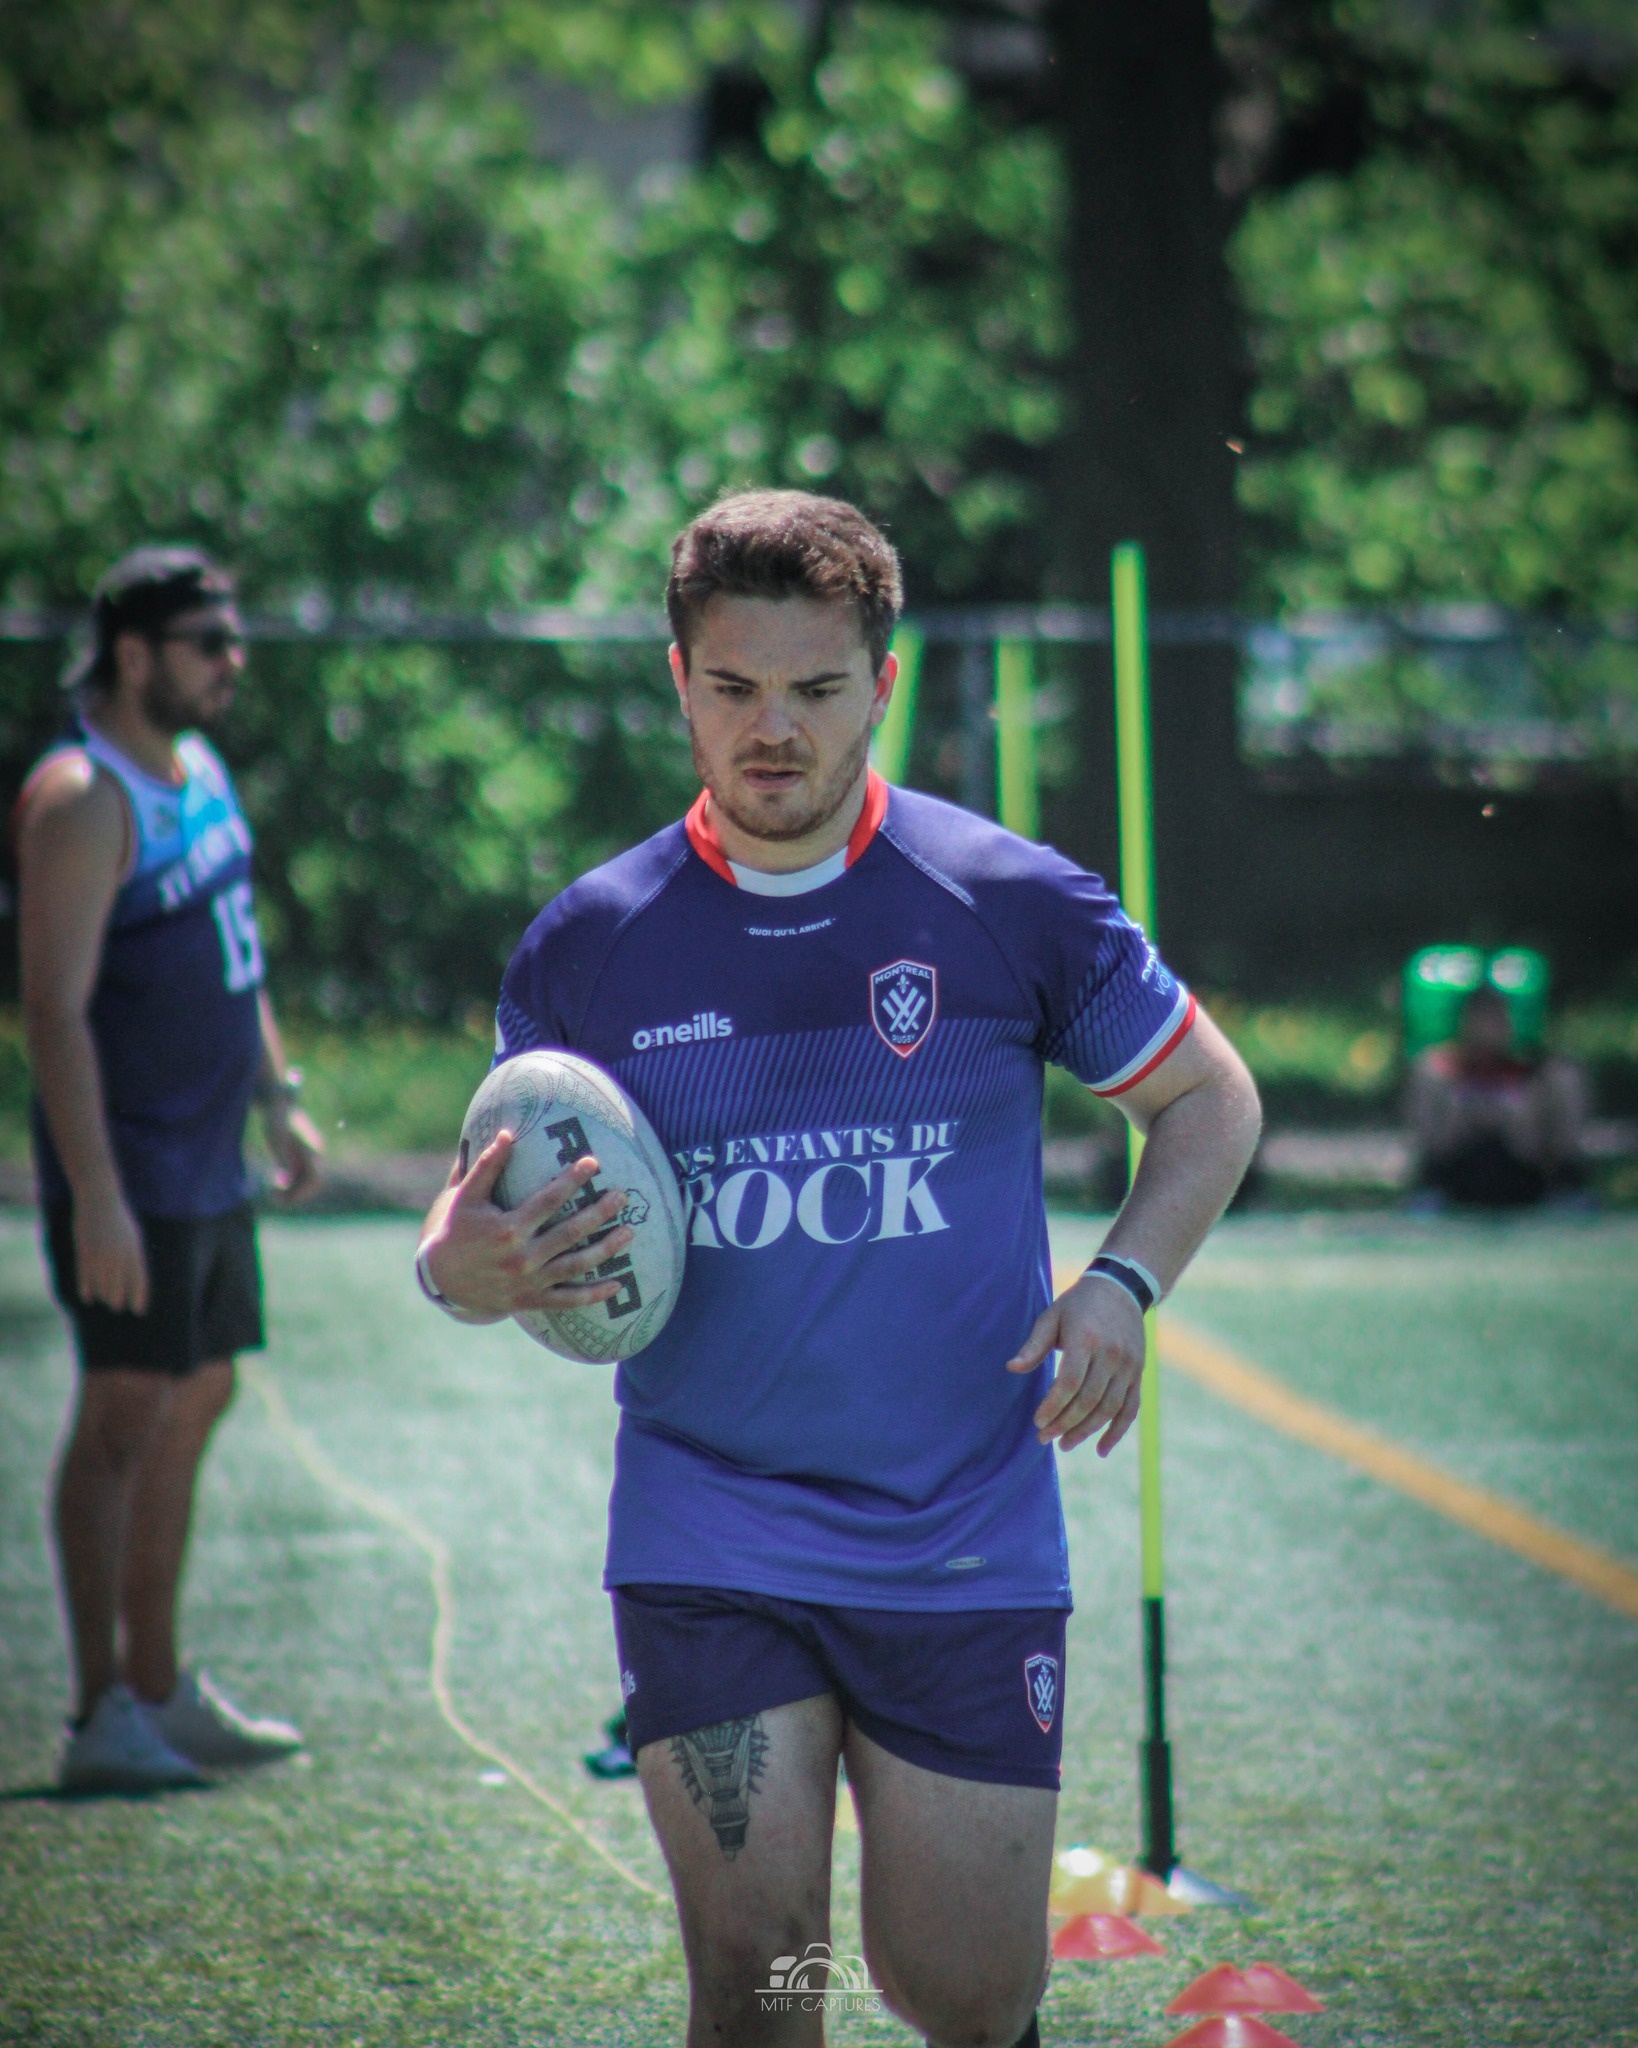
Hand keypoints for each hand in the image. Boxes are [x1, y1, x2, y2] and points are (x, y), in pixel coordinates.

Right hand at [73, 1185, 148, 1314]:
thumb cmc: (119, 1219)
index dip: (139, 1297)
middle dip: (118, 1300)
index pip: (139, 1280)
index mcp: (134, 1251)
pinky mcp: (84, 1252)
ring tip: (105, 1301)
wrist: (100, 1200)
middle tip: (118, 1307)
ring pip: (101, 1284)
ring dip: (104, 1295)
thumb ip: (133, 1257)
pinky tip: (88, 1297)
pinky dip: (86, 1289)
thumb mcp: (133, 1237)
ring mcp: (100, 1254)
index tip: (138, 1310)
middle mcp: (118, 1255)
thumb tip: (134, 1279)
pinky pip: (85, 1277)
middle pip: (118, 1287)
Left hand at [263, 1098, 324, 1202]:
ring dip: (291, 1191)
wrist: (276, 1101)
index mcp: (313, 1151)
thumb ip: (282, 1160)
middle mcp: (314, 1155)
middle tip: (272, 1196)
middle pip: (311, 1183)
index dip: (301, 1194)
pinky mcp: (300, 1155)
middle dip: (294, 1195)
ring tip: (271, 1192)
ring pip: (304, 1181)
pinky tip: (272, 1182)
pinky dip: (288, 1184)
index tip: (281, 1197)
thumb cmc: (275, 1118)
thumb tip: (285, 1181)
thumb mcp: (276, 1139)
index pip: (315, 1180)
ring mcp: (308, 1155)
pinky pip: (298, 1176)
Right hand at [418, 1129, 634, 1319]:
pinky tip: (618, 1286)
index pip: (548, 1200)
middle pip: (570, 1232)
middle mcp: (521, 1257)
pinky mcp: (531, 1300)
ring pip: (575, 1266)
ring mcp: (528, 1282)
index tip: (593, 1162)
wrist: (441, 1280)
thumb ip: (487, 1166)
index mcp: (507, 1229)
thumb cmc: (455, 1230)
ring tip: (629, 1233)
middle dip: (599, 1213)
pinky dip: (594, 1295)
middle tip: (622, 1196)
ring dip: (605, 1250)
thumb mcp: (465, 1197)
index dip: (572, 1180)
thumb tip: (507, 1132)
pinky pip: (568, 1301)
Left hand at [1007, 1274, 1146, 1456]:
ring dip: (1087, 1431)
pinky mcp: (1138, 1373)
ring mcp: (1128, 1366)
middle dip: (1065, 1424)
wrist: (1120, 1289)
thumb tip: (1012, 1368)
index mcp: (1087, 1339)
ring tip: (1065, 1444)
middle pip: (1089, 1400)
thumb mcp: (1051, 1317)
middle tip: (1044, 1439)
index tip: (1037, 1421)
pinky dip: (1118, 1431)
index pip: (1070, 1382)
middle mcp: (1111, 1354)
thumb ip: (1034, 1345)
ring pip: (1109, 1408)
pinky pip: (1130, 1408)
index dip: (1053, 1406)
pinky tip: (1101, 1449)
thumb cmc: (1077, 1305)